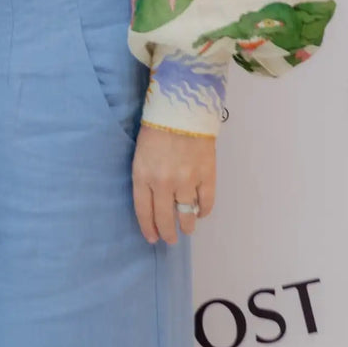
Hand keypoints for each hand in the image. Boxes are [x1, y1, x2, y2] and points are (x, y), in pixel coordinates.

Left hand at [131, 122, 215, 243]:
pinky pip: (206, 203)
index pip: (143, 211)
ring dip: (187, 226)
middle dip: (168, 234)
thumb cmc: (156, 126)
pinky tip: (200, 211)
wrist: (182, 107)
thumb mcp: (140, 153)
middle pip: (166, 219)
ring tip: (187, 228)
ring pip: (187, 215)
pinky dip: (203, 211)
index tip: (152, 238)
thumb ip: (145, 178)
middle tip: (170, 239)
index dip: (148, 228)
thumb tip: (154, 202)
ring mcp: (187, 181)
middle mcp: (163, 183)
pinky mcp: (207, 176)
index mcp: (143, 175)